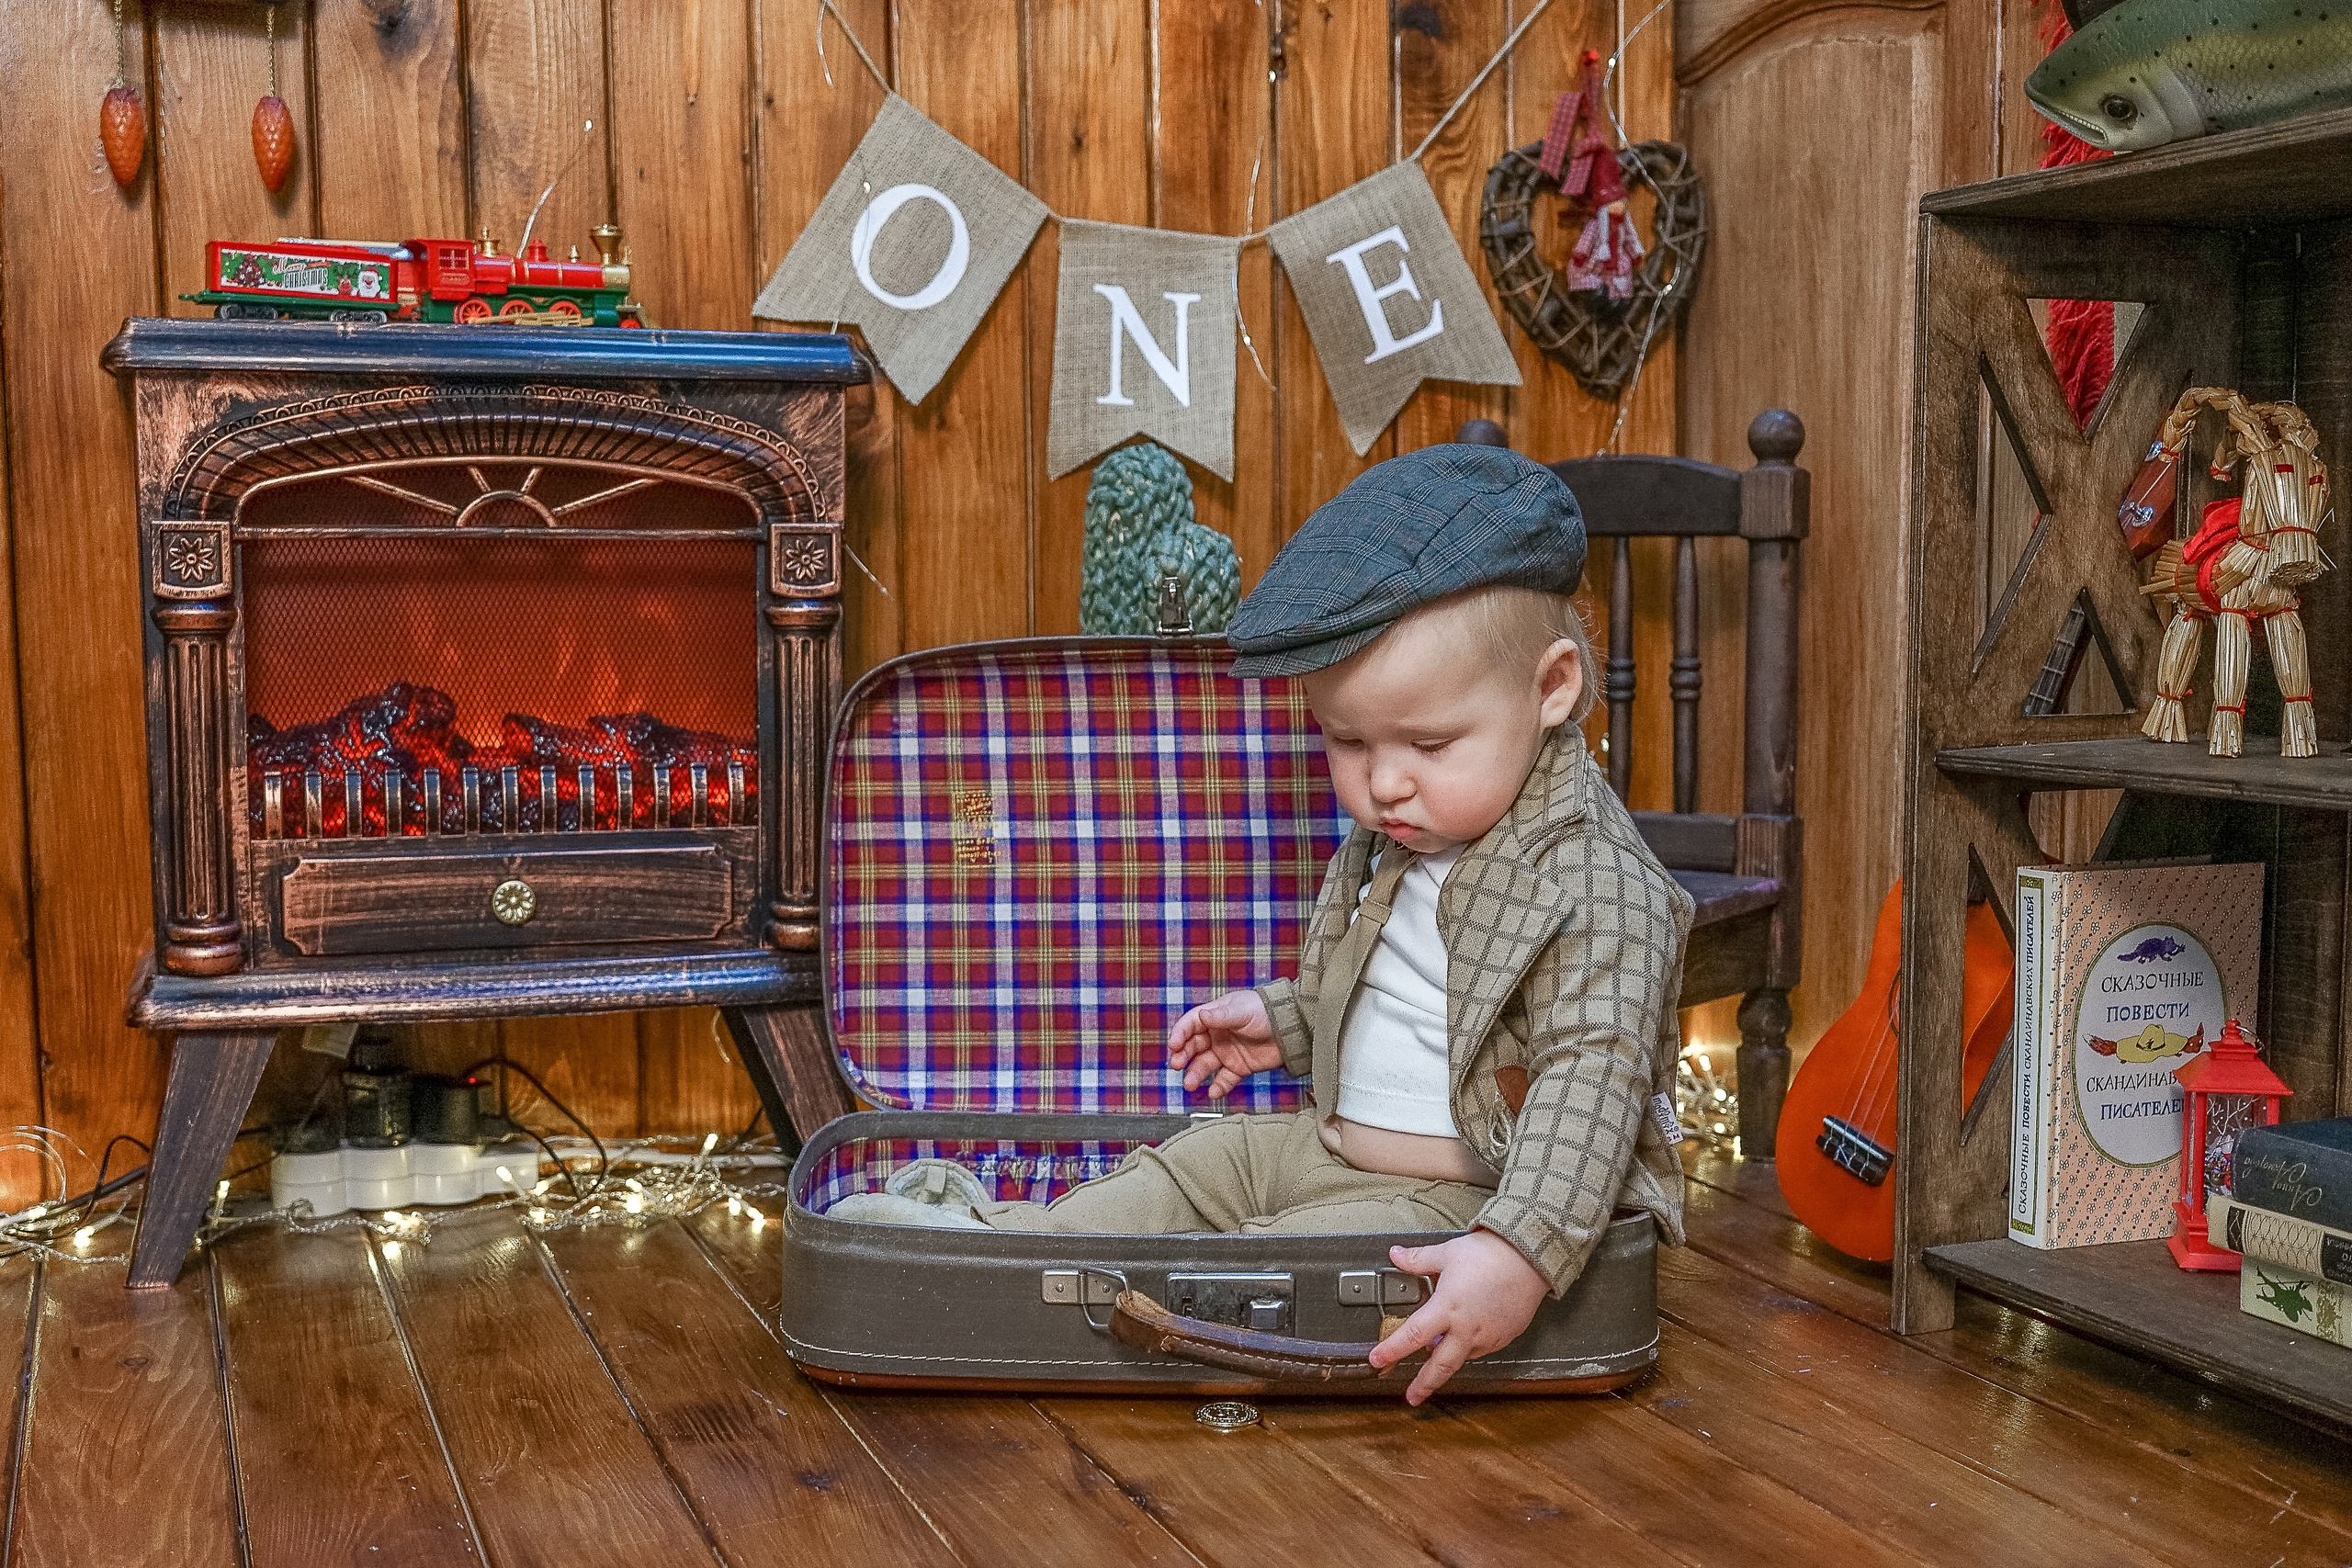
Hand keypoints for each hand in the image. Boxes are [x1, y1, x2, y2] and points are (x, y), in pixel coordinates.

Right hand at [1166, 989, 1281, 1097]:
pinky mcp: (1239, 1067)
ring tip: (1189, 1084)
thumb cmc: (1266, 1011)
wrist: (1292, 1028)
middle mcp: (1217, 1035)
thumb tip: (1202, 1015)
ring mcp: (1227, 1052)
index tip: (1174, 1045)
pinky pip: (1225, 1079)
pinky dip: (1218, 1087)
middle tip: (1177, 1064)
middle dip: (1183, 1056)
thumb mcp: (1243, 1011)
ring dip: (1195, 1074)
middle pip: (1193, 1046)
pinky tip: (1213, 1092)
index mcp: (1215, 1016)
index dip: (1180, 1034)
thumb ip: (1222, 1016)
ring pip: (1204, 1065)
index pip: (1191, 1024)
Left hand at [1368, 1229, 1548, 1404]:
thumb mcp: (1447, 1253)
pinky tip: (1465, 1339)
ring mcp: (1486, 1336)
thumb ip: (1418, 1259)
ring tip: (1436, 1362)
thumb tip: (1396, 1255)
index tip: (1377, 1361)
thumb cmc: (1490, 1254)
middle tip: (1411, 1396)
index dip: (1391, 1351)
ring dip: (1447, 1362)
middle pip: (1439, 1366)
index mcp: (1447, 1307)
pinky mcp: (1503, 1337)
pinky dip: (1468, 1348)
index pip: (1412, 1335)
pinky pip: (1481, 1349)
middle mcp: (1466, 1328)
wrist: (1529, 1258)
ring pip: (1461, 1358)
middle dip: (1423, 1384)